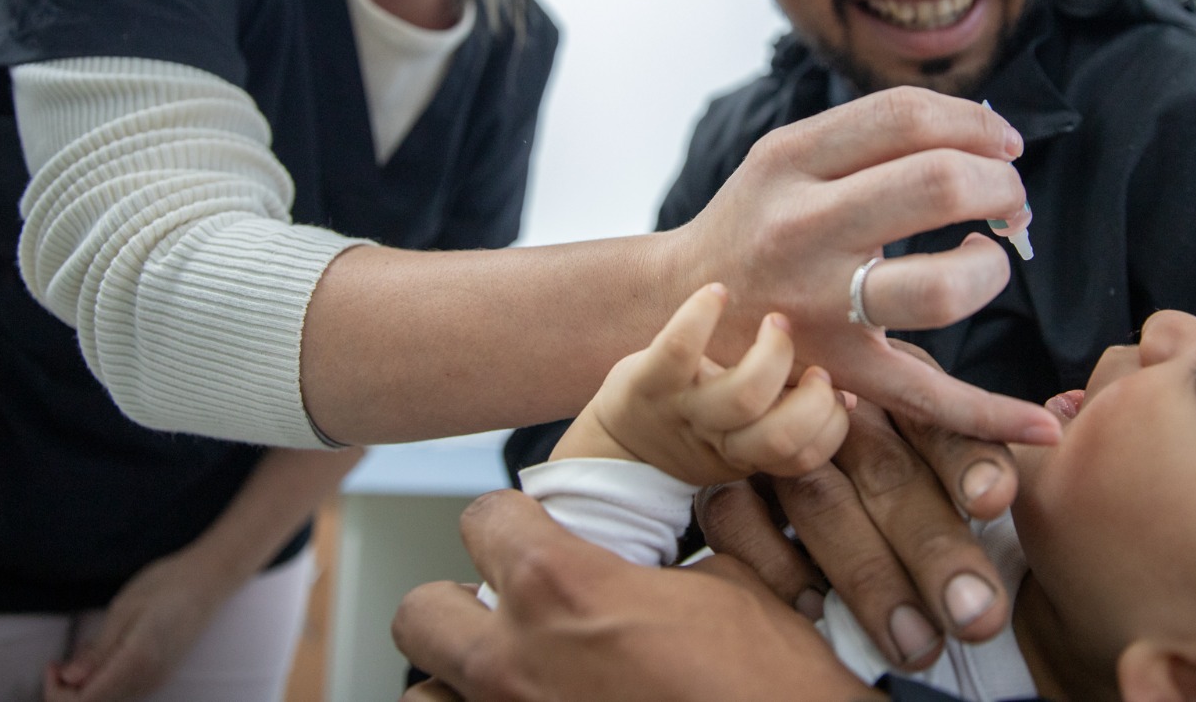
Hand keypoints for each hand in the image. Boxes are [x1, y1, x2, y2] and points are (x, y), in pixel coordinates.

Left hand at [42, 549, 233, 701]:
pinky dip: (102, 681)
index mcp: (136, 663)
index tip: (52, 665)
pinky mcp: (158, 675)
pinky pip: (122, 691)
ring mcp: (155, 680)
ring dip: (85, 686)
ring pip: (108, 700)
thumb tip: (68, 679)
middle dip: (67, 691)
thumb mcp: (124, 610)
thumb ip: (98, 650)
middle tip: (59, 660)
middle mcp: (147, 680)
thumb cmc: (167, 585)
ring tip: (84, 652)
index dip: (57, 692)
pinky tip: (103, 655)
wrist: (210, 578)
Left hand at [392, 488, 884, 701]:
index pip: (483, 520)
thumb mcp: (741, 584)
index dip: (511, 522)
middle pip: (421, 614)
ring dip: (458, 678)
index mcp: (562, 590)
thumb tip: (696, 512)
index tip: (530, 533)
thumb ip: (687, 543)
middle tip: (505, 611)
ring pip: (427, 696)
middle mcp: (517, 663)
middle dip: (456, 604)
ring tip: (512, 675)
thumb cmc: (775, 683)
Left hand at [553, 283, 849, 484]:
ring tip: (777, 324)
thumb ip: (794, 419)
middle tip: (813, 363)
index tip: (837, 392)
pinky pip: (677, 348)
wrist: (622, 441)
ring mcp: (683, 409)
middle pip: (777, 436)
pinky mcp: (647, 381)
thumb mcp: (745, 438)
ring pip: (741, 397)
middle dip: (810, 398)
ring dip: (772, 355)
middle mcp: (717, 440)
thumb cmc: (700, 428)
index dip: (830, 425)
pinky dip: (700, 315)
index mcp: (748, 455)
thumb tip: (849, 394)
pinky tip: (718, 292)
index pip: (803, 457)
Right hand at [676, 87, 1058, 444]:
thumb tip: (984, 132)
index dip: (975, 124)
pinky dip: (994, 415)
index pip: (905, 117)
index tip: (1001, 145)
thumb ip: (869, 138)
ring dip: (992, 270)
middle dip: (1000, 187)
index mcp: (788, 162)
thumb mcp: (784, 158)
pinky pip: (929, 398)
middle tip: (1007, 201)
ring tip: (986, 261)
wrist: (675, 309)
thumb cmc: (754, 224)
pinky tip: (1041, 422)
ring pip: (942, 287)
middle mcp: (801, 229)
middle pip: (937, 184)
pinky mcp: (837, 372)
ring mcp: (818, 307)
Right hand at [698, 363, 1017, 669]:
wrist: (746, 406)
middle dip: (934, 548)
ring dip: (870, 577)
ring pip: (821, 502)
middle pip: (888, 474)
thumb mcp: (926, 437)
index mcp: (899, 391)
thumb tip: (1057, 428)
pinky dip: (776, 565)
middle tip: (976, 616)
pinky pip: (740, 519)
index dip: (966, 458)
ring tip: (917, 646)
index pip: (937, 421)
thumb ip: (978, 452)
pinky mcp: (724, 478)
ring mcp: (776, 442)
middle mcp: (840, 409)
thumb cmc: (872, 448)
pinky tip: (815, 608)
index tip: (993, 500)